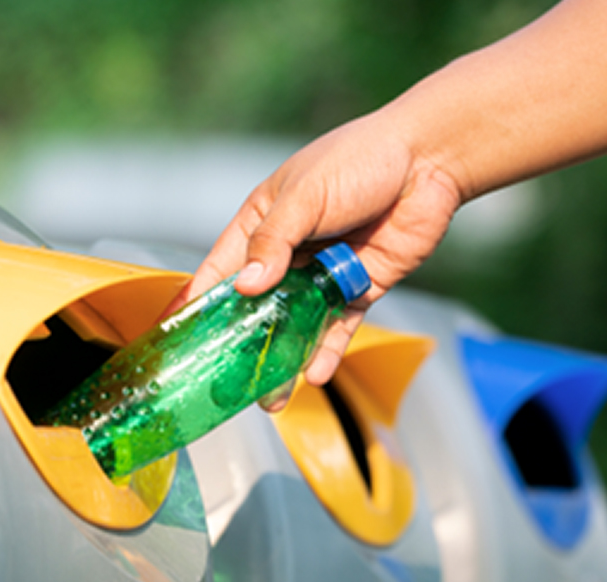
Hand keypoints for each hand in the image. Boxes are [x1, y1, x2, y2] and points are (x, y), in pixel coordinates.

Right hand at [168, 108, 462, 409]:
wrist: (428, 162)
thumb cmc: (361, 160)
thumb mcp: (305, 195)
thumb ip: (274, 241)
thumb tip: (245, 286)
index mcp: (264, 222)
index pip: (222, 268)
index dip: (199, 300)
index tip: (178, 333)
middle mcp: (290, 252)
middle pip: (258, 305)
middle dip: (242, 342)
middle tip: (227, 380)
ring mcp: (324, 273)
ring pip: (296, 324)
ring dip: (283, 358)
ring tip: (270, 396)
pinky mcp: (358, 289)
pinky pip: (337, 327)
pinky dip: (326, 351)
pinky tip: (314, 373)